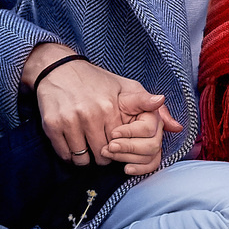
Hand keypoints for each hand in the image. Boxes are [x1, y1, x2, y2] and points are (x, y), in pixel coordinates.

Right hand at [24, 43, 174, 164]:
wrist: (58, 68)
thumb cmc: (96, 80)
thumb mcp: (126, 87)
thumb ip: (149, 107)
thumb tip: (177, 127)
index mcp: (111, 107)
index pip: (123, 146)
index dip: (122, 147)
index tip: (117, 140)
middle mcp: (91, 114)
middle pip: (103, 156)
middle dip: (105, 155)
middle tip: (102, 144)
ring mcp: (70, 121)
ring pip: (83, 160)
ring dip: (86, 157)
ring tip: (88, 144)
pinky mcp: (52, 126)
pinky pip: (65, 155)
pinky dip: (70, 155)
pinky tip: (73, 142)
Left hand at [103, 104, 181, 174]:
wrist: (112, 109)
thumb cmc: (120, 103)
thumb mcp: (128, 97)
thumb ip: (143, 99)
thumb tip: (160, 99)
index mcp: (154, 116)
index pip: (148, 129)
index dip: (129, 132)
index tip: (113, 132)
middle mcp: (158, 131)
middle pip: (151, 146)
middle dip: (128, 147)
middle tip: (110, 146)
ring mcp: (154, 144)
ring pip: (148, 157)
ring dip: (127, 158)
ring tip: (109, 153)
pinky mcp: (149, 156)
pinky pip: (151, 166)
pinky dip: (139, 170)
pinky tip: (126, 168)